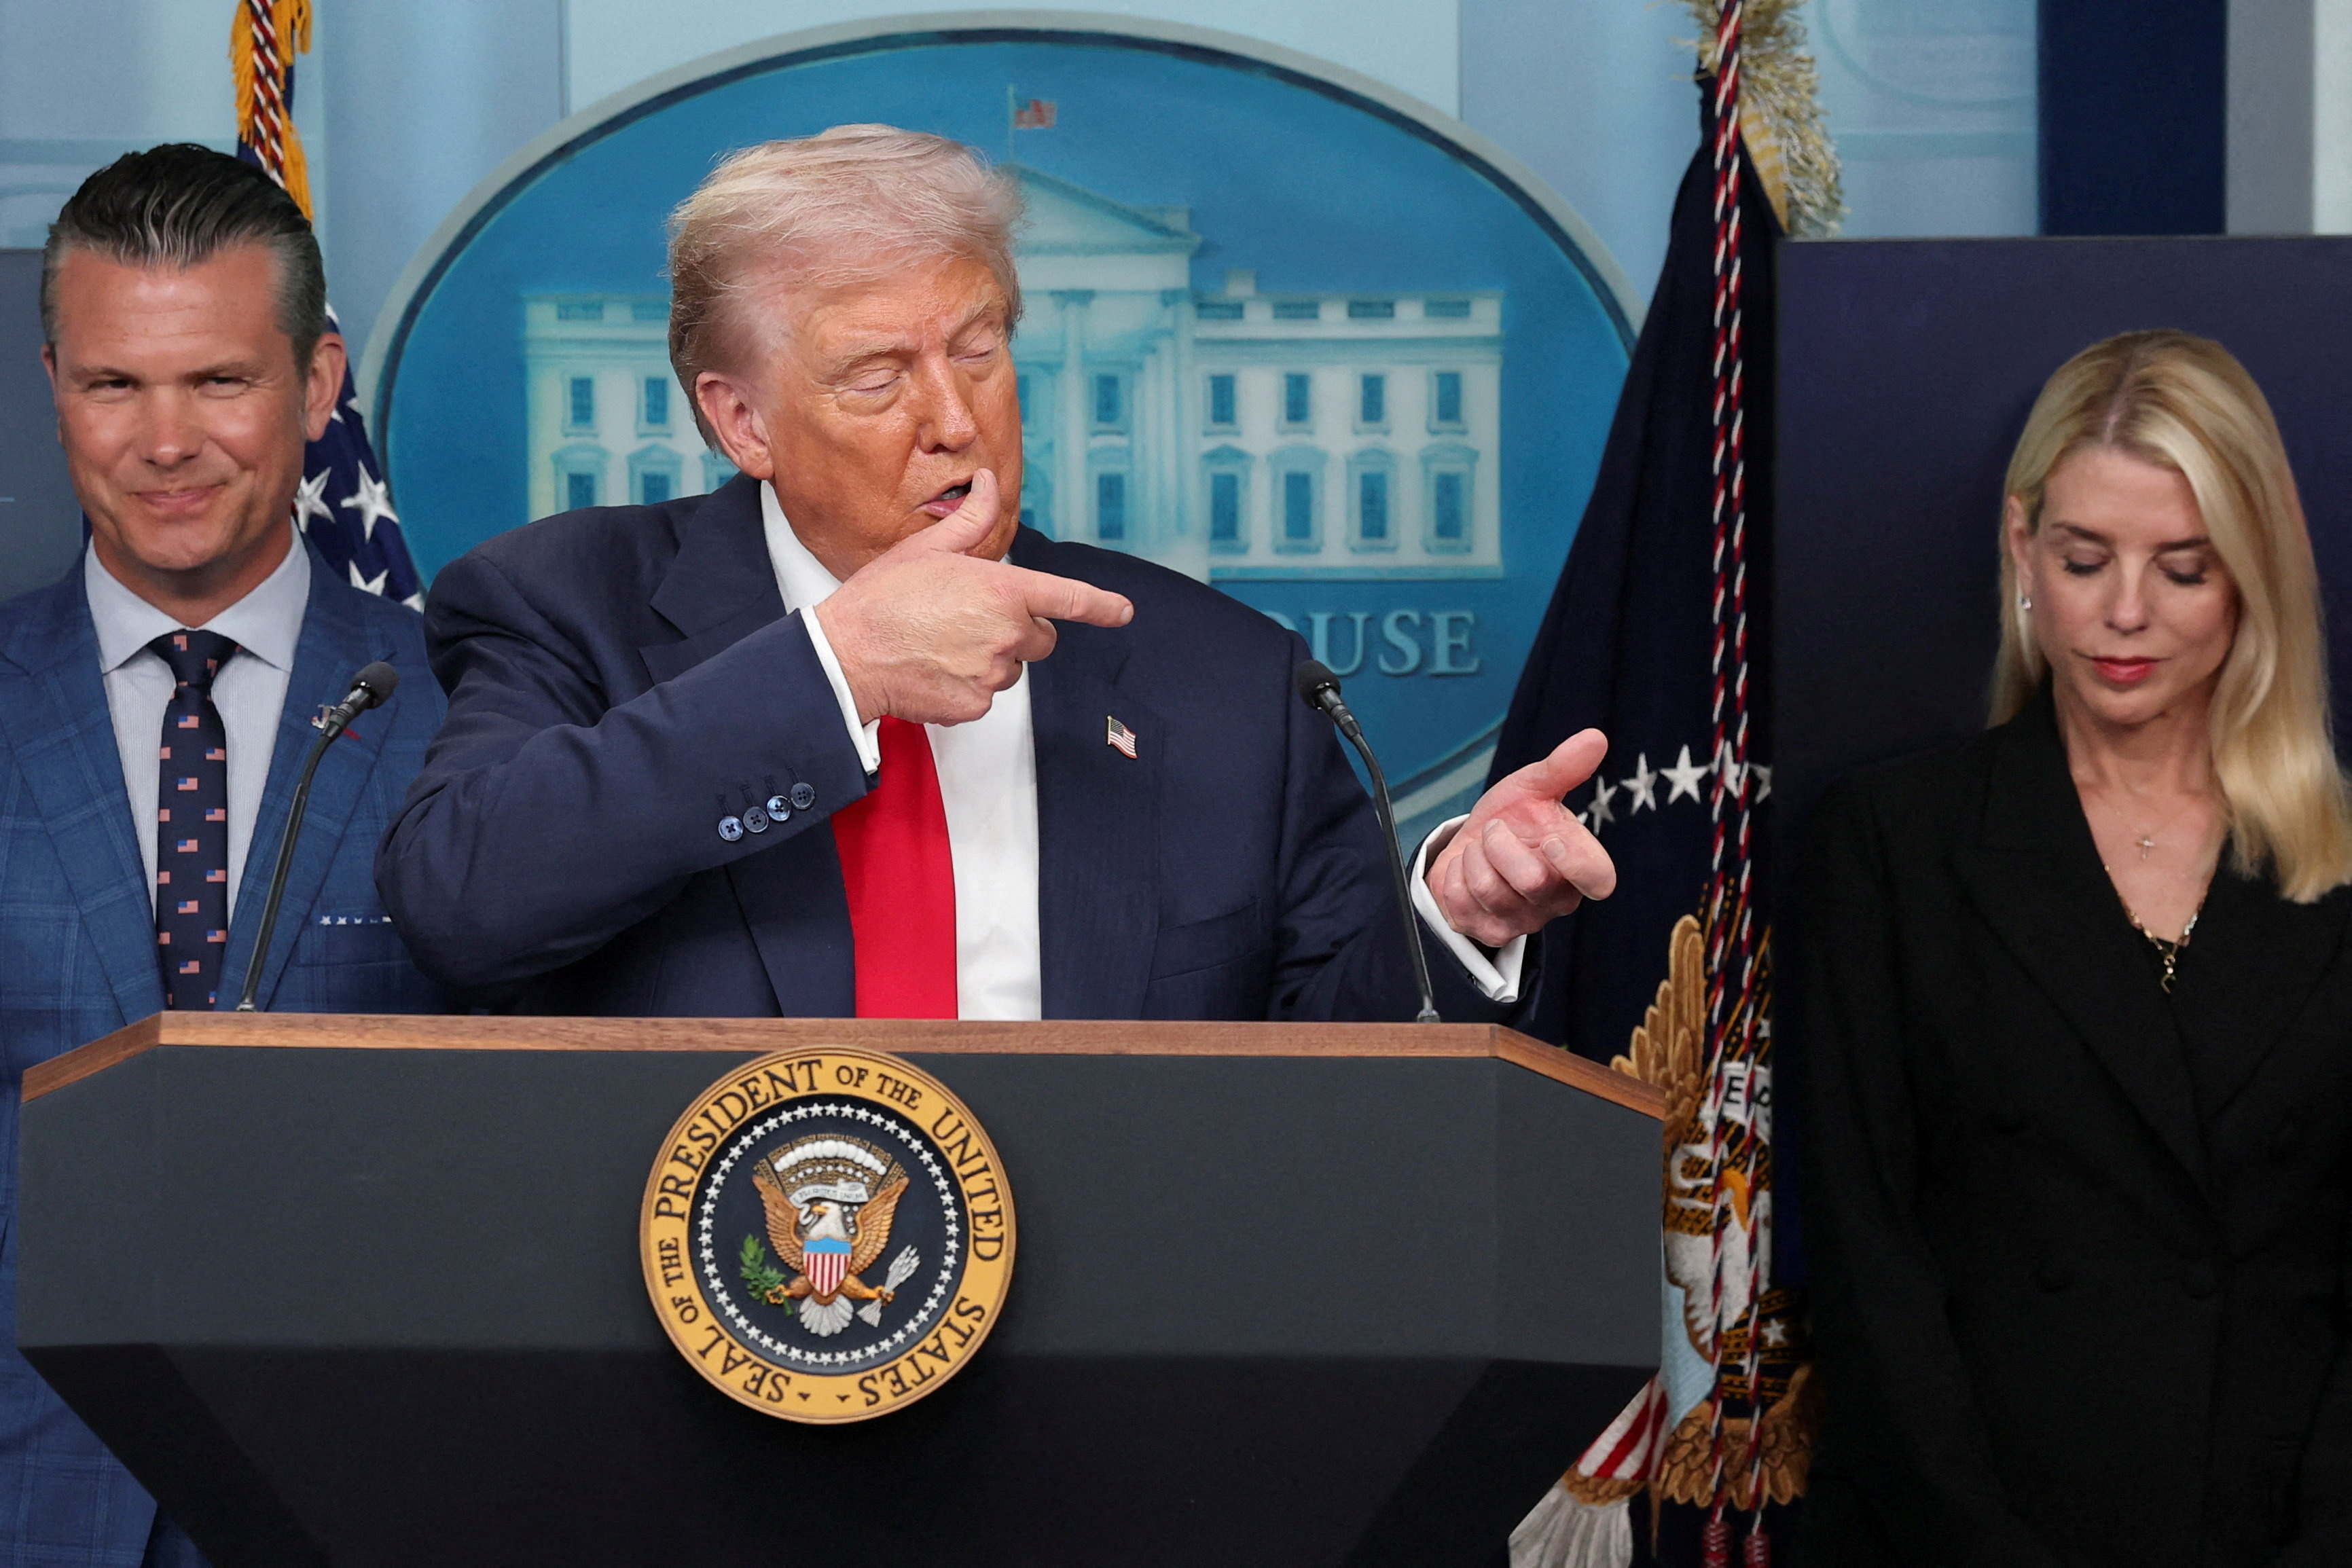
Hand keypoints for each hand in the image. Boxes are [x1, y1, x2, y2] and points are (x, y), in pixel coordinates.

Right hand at [814, 470, 1133, 724]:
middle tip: (972, 621)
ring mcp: (992, 674)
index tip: (1124, 611)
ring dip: (990, 657)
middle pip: (1042, 639)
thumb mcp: (928, 549)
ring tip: (941, 643)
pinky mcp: (974, 706)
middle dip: (1021, 630)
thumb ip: (971, 520)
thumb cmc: (882, 598)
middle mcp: (1007, 634)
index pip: (1070, 599)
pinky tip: (934, 668)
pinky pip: (985, 696)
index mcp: (1003, 591)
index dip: (1103, 606)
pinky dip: (966, 686)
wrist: (845, 655)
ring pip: (1011, 668)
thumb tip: (989, 483)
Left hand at [1426, 729, 1617, 945]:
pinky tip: (1465, 870)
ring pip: (1488, 888)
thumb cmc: (1513, 819)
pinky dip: (1453, 875)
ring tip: (1481, 850)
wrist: (1470, 845)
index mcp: (1579, 866)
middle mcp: (1556, 901)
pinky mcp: (1488, 932)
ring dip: (1473, 856)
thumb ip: (1563, 767)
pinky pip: (1459, 901)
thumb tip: (1595, 737)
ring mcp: (1522, 922)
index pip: (1599, 880)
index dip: (1575, 863)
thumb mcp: (1533, 788)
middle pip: (1530, 879)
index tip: (1549, 836)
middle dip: (1499, 842)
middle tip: (1496, 832)